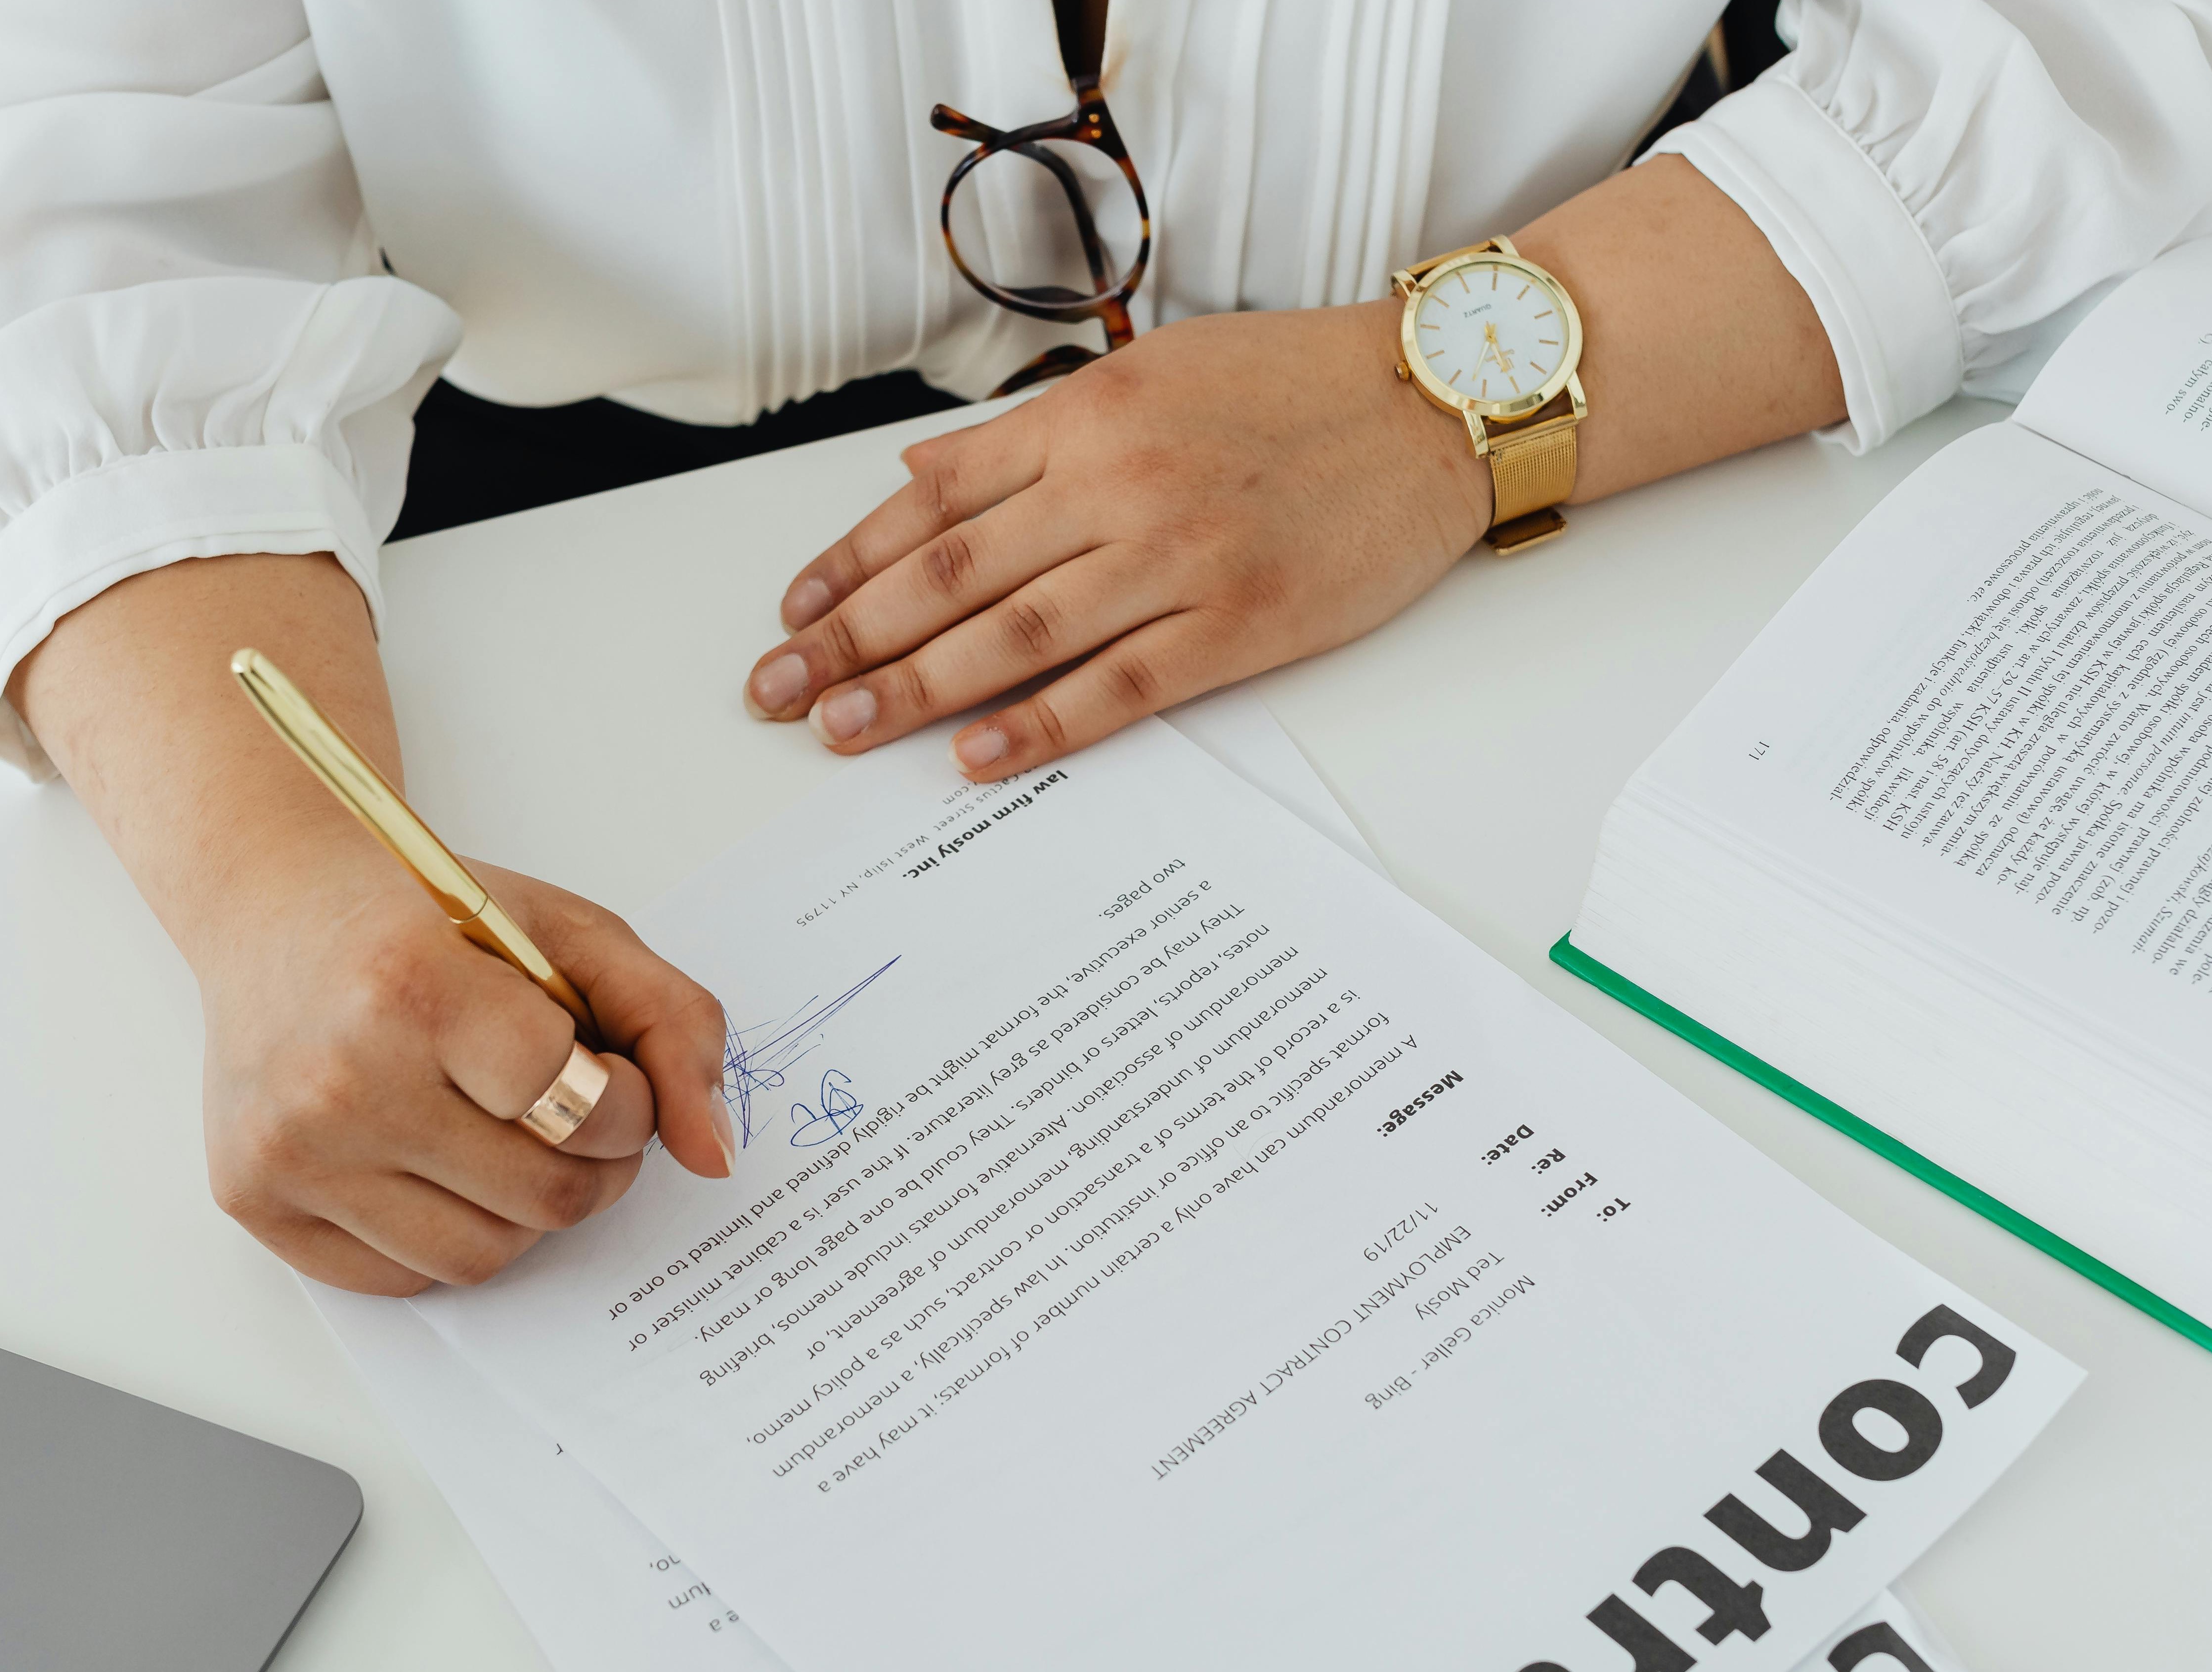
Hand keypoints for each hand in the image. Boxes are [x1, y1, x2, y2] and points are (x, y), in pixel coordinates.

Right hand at [9, 551, 734, 1295]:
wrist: (275, 907)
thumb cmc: (429, 919)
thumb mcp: (571, 934)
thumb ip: (672, 1027)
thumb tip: (717, 1158)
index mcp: (412, 989)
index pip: (581, 1106)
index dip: (628, 1104)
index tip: (612, 1074)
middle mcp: (338, 1079)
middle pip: (544, 1198)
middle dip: (594, 1165)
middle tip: (577, 1114)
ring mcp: (288, 1151)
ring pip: (480, 1256)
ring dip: (527, 1212)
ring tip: (508, 1136)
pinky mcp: (254, 1201)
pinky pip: (402, 1278)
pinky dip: (447, 1234)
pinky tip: (437, 1161)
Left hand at [746, 299, 1486, 780]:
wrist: (1433, 402)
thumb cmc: (1293, 384)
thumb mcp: (1150, 373)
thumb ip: (1030, 434)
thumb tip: (922, 479)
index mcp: (1086, 417)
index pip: (934, 501)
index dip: (850, 563)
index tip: (792, 613)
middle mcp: (1116, 483)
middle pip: (951, 574)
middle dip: (850, 639)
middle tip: (778, 692)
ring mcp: (1177, 556)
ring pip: (1015, 634)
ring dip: (915, 690)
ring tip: (842, 730)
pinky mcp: (1239, 622)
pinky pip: (1119, 684)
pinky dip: (1040, 725)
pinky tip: (974, 758)